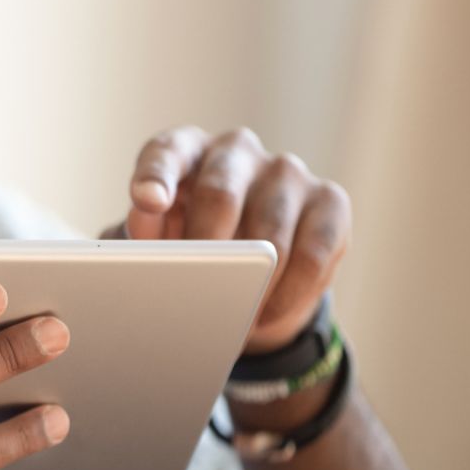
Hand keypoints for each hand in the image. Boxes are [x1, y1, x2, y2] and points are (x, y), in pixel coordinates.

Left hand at [111, 126, 350, 353]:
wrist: (249, 267)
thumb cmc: (189, 243)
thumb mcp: (157, 241)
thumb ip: (142, 236)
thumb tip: (139, 243)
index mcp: (185, 151)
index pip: (165, 153)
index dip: (155, 177)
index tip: (148, 201)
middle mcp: (235, 150)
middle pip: (220, 192)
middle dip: (205, 247)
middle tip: (194, 289)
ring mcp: (286, 172)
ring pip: (271, 228)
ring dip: (250, 281)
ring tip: (229, 319)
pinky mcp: (330, 201)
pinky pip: (314, 250)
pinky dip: (289, 291)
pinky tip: (266, 316)